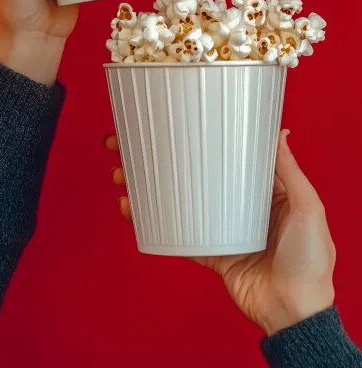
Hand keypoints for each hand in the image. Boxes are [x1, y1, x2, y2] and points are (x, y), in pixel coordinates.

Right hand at [104, 129, 335, 335]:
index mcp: (265, 191)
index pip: (229, 154)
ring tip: (121, 171)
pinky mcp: (210, 252)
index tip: (179, 120)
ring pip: (180, 200)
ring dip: (149, 185)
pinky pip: (178, 235)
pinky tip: (133, 208)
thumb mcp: (308, 209)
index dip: (203, 137)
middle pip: (195, 173)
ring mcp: (221, 228)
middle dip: (161, 157)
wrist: (296, 312)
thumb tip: (281, 133)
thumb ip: (291, 173)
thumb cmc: (310, 262)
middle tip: (130, 142)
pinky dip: (154, 223)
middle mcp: (240, 205)